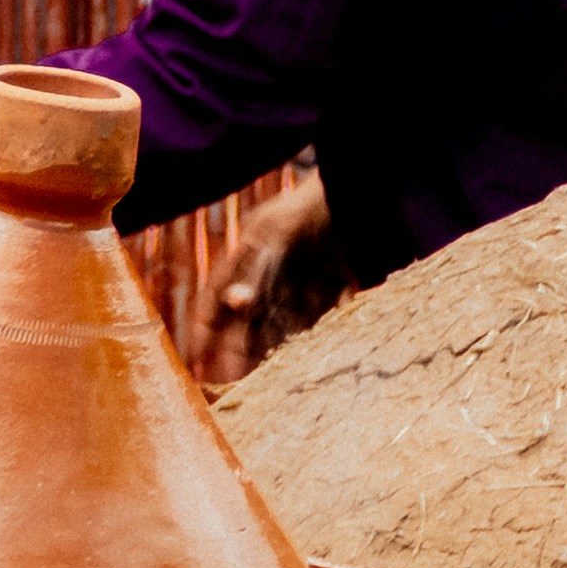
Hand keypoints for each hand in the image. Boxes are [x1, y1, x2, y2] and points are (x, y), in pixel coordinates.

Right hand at [180, 167, 332, 384]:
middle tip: (232, 377)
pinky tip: (295, 360)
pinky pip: (312, 318)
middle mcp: (272, 265)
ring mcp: (302, 276)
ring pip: (278, 319)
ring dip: (268, 346)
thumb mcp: (280, 234)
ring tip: (260, 377)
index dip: (206, 323)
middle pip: (247, 312)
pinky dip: (303, 337)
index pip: (217, 291)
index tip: (198, 355)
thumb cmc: (317, 203)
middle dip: (237, 344)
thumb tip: (235, 304)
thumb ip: (258, 270)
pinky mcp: (332, 286)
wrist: (368, 190)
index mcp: (249, 247)